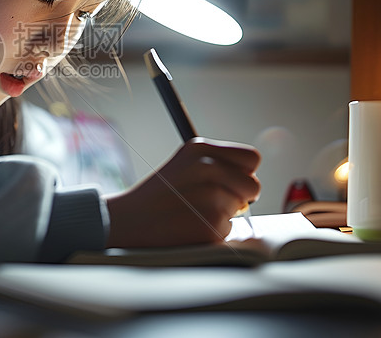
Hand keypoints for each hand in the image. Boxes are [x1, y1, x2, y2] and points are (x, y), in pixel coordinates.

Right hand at [104, 137, 260, 247]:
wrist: (127, 221)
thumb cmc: (158, 195)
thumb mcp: (184, 164)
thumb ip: (218, 165)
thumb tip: (251, 183)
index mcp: (201, 148)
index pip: (251, 158)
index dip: (244, 173)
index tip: (230, 182)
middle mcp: (208, 168)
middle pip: (253, 186)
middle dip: (238, 197)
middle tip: (208, 202)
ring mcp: (210, 196)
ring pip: (241, 209)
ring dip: (223, 216)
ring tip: (193, 213)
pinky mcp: (210, 224)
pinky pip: (229, 230)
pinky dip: (213, 232)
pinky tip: (190, 227)